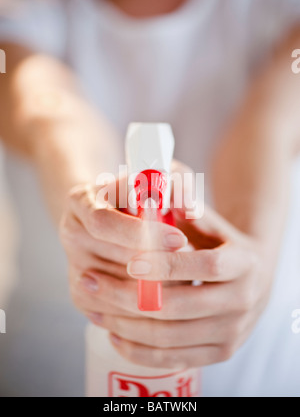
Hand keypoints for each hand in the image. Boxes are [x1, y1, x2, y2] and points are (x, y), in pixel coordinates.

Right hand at [59, 179, 187, 320]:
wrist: (115, 217)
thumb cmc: (142, 194)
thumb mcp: (159, 178)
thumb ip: (177, 185)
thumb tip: (189, 208)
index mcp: (81, 200)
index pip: (103, 223)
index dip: (140, 234)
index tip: (178, 239)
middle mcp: (70, 233)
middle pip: (113, 260)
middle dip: (158, 265)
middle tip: (190, 265)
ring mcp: (74, 266)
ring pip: (119, 291)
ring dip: (156, 289)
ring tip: (182, 277)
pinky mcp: (81, 295)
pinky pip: (115, 313)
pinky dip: (144, 308)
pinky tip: (165, 293)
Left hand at [87, 204, 272, 368]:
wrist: (253, 279)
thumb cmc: (221, 244)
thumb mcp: (210, 221)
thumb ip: (185, 205)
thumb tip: (157, 187)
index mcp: (244, 263)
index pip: (205, 265)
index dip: (167, 264)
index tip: (130, 261)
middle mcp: (244, 301)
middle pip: (179, 307)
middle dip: (128, 296)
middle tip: (92, 282)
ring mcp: (232, 332)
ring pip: (168, 337)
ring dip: (125, 323)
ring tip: (94, 306)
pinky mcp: (219, 352)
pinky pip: (173, 359)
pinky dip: (139, 350)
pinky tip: (114, 333)